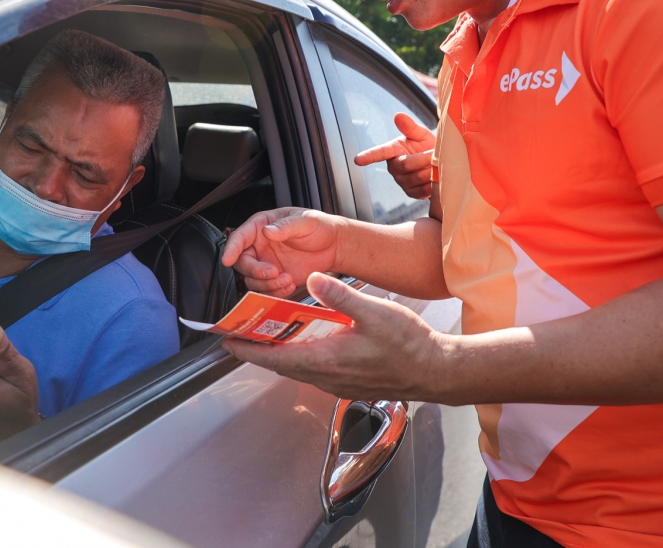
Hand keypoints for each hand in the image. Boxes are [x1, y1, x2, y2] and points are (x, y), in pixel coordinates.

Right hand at [222, 208, 342, 297]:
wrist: (334, 246)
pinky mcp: (276, 279)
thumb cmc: (319, 227)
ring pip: (252, 280)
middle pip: (242, 263)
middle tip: (273, 272)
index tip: (227, 259)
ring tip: (287, 279)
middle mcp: (260, 246)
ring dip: (267, 284)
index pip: (239, 237)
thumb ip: (285, 226)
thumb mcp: (304, 221)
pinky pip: (266, 290)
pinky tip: (289, 286)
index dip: (231, 248)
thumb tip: (267, 230)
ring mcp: (267, 264)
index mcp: (262, 226)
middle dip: (255, 271)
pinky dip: (275, 292)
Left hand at [224, 273, 447, 401]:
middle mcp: (327, 376)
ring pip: (297, 368)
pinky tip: (306, 340)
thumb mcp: (375, 312)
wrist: (435, 371)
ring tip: (267, 333)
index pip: (275, 357)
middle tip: (240, 333)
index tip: (226, 342)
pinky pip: (314, 370)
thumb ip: (340, 296)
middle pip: (281, 364)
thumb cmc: (409, 346)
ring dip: (280, 352)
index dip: (248, 350)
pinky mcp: (348, 382)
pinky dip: (301, 355)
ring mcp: (337, 382)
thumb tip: (313, 279)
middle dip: (258, 349)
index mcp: (326, 359)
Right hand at [353, 113, 435, 199]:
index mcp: (392, 151)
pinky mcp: (412, 193)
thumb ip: (410, 126)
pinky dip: (432, 183)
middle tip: (434, 153)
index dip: (369, 156)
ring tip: (436, 164)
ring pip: (416, 178)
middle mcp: (394, 167)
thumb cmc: (427, 146)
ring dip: (430, 170)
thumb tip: (398, 115)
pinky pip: (422, 190)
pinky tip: (435, 177)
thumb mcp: (420, 134)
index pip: (379, 153)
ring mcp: (402, 182)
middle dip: (423, 158)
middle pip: (405, 164)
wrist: (441, 162)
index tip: (358, 160)